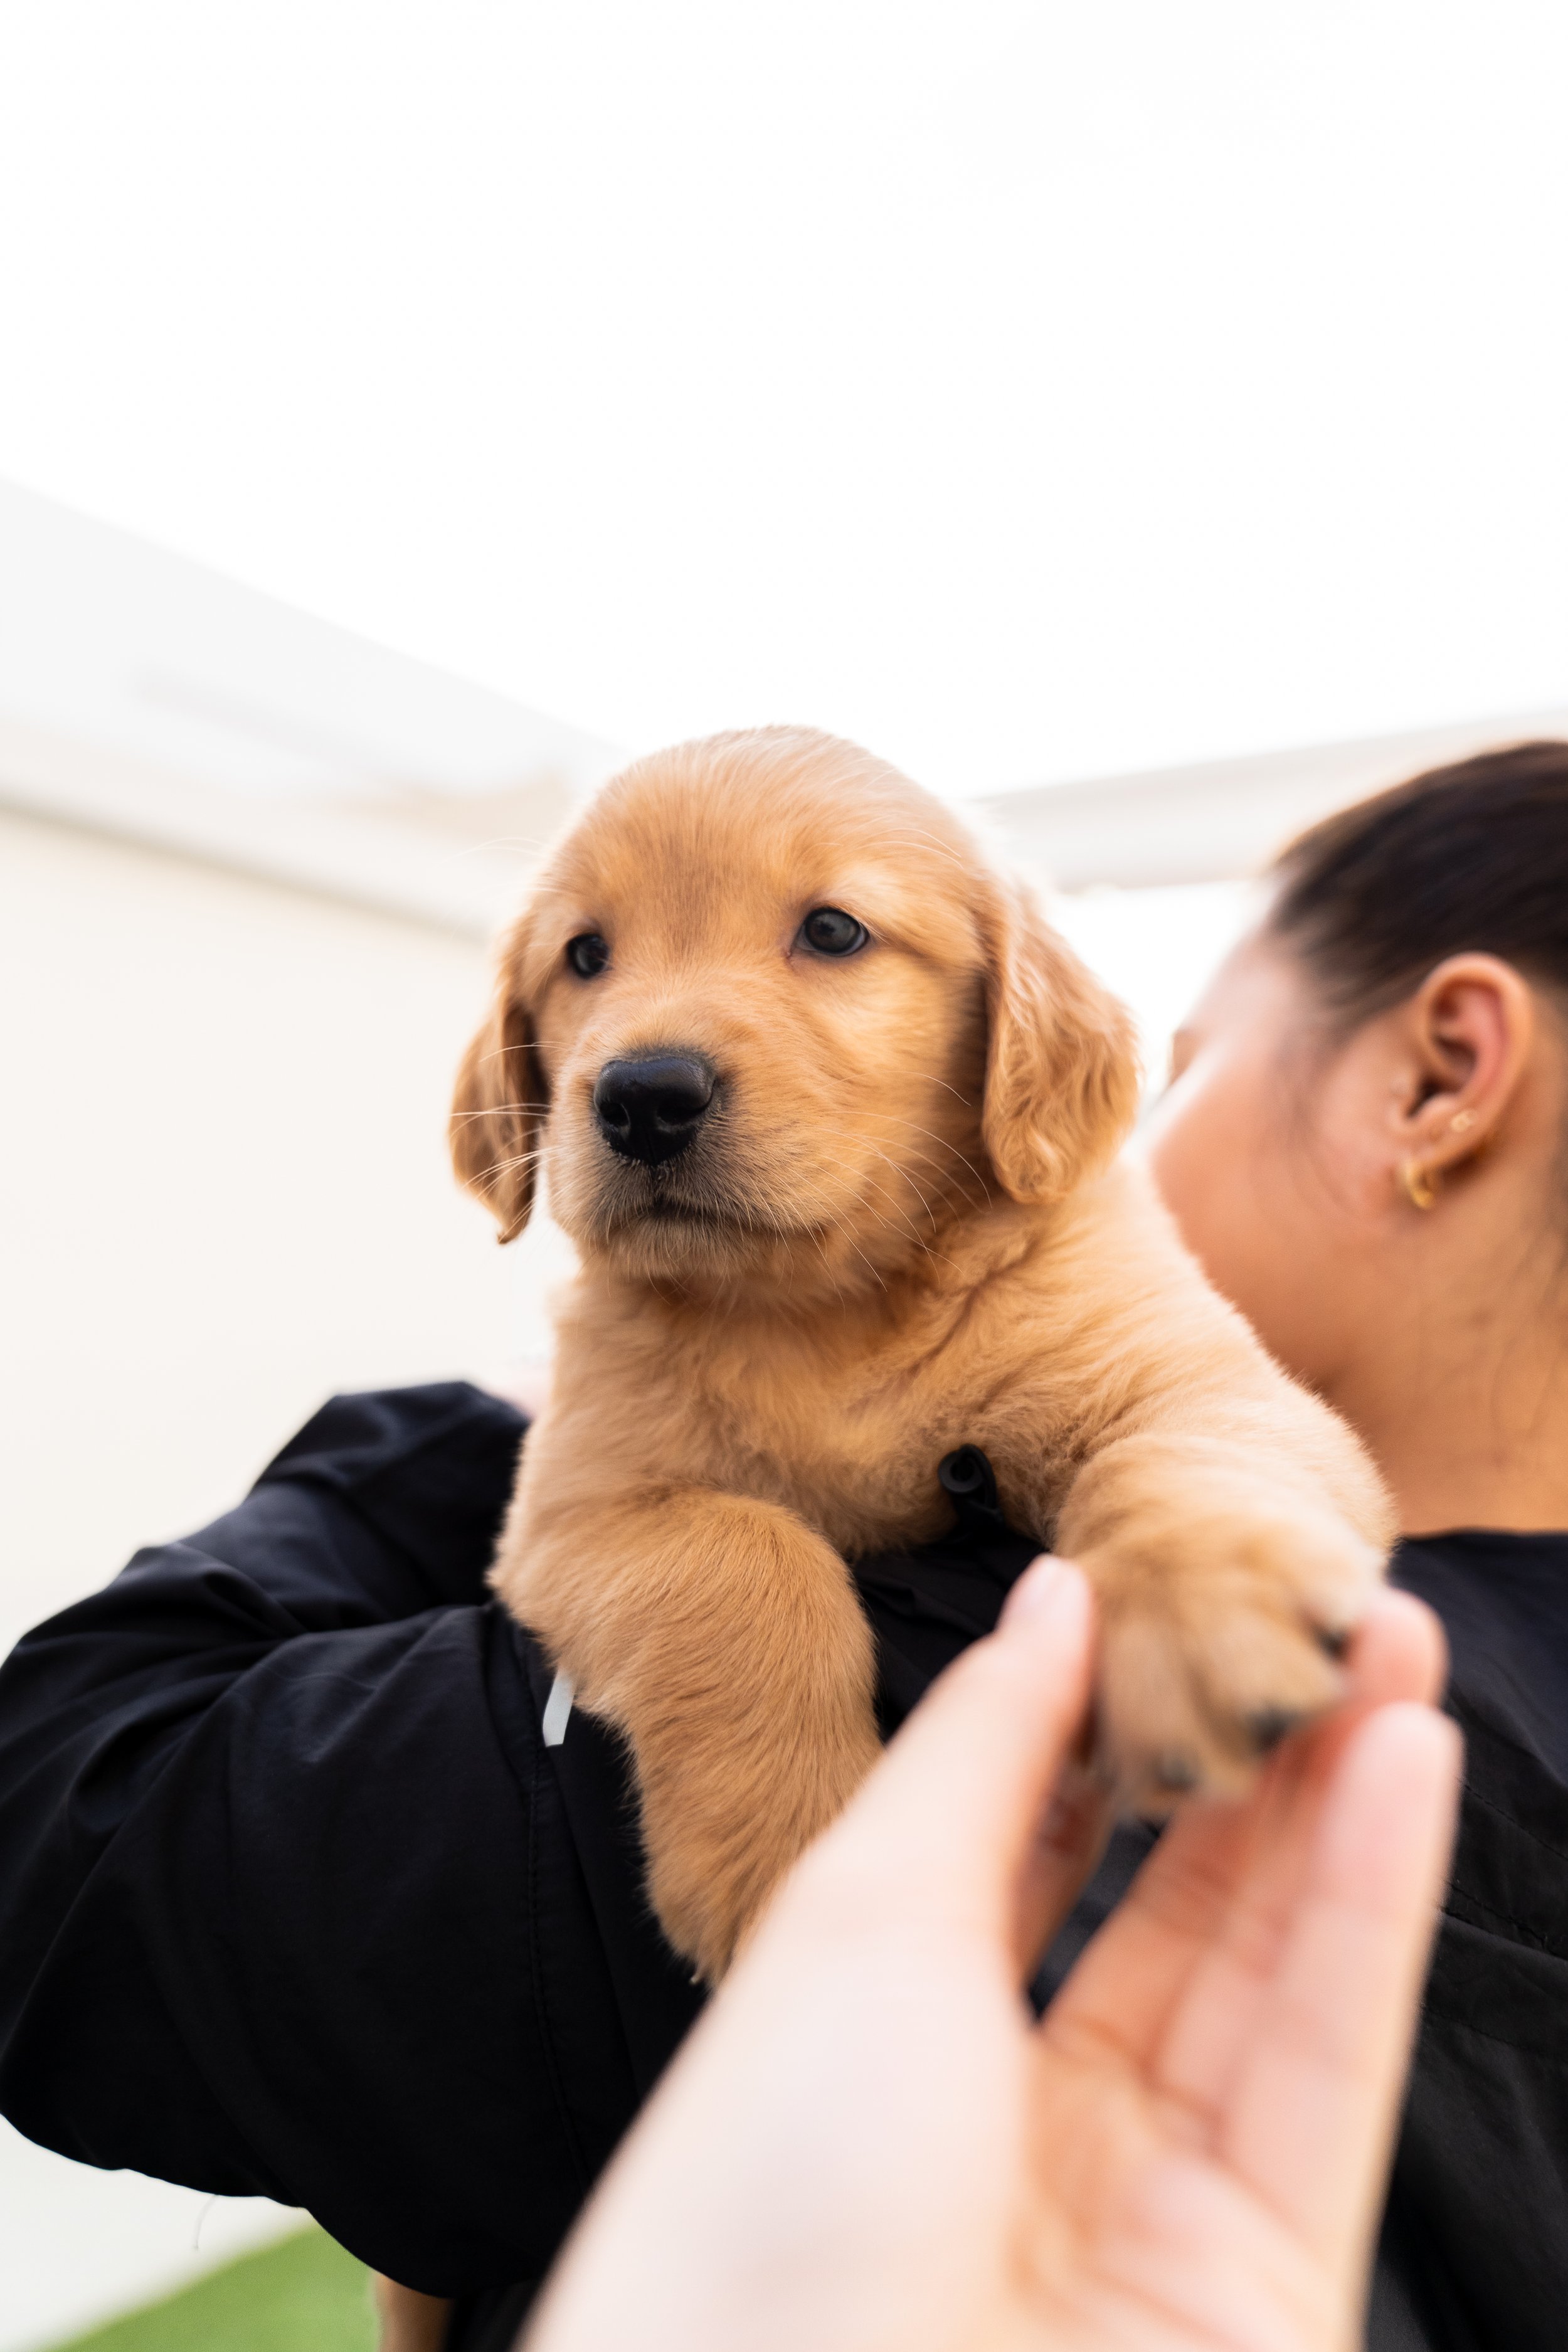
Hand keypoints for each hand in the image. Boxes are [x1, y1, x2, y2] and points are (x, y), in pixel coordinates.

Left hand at [525, 1558, 1455, 2351]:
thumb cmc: (772, 2197)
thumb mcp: (863, 1923)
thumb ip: (979, 1755)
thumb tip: (1053, 1598)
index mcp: (894, 2042)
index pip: (1027, 1856)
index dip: (1102, 1727)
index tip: (1168, 1592)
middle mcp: (1026, 2126)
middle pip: (1167, 1909)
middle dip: (1247, 1751)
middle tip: (1320, 1599)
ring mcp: (1151, 2208)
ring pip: (1267, 1970)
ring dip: (1338, 1799)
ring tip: (1391, 1640)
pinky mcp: (1263, 2274)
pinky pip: (1326, 2058)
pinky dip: (1373, 1904)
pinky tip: (1406, 1762)